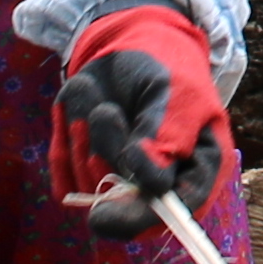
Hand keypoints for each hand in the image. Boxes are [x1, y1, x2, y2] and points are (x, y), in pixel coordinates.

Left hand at [56, 8, 236, 232]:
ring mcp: (123, 183)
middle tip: (106, 112)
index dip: (139, 218)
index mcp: (198, 173)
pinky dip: (65, 142)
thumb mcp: (176, 96)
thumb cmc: (168, 70)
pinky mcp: (87, 172)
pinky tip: (79, 110)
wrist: (132, 46)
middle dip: (108, 155)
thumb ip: (167, 138)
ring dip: (86, 138)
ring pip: (90, 186)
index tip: (105, 208)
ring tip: (97, 101)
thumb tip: (153, 185)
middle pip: (124, 205)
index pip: (174, 216)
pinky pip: (64, 177)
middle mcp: (159, 189)